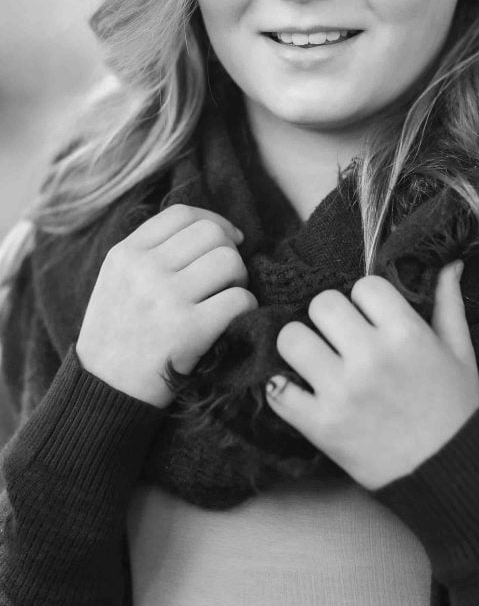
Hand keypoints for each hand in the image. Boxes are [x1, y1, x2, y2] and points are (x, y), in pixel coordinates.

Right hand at [76, 204, 255, 406]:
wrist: (103, 391)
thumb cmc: (118, 334)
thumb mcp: (118, 280)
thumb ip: (151, 252)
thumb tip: (213, 229)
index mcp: (125, 253)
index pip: (181, 214)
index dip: (214, 221)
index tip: (228, 239)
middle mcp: (144, 269)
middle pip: (211, 233)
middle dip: (230, 251)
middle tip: (227, 276)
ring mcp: (166, 298)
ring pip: (229, 261)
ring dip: (239, 278)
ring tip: (227, 296)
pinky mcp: (188, 330)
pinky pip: (239, 299)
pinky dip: (246, 307)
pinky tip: (232, 319)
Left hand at [265, 262, 478, 489]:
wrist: (448, 475)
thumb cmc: (455, 409)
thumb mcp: (460, 353)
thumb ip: (449, 304)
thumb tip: (448, 263)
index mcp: (406, 334)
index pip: (365, 285)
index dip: (366, 299)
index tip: (371, 318)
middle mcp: (370, 357)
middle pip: (323, 304)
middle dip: (330, 316)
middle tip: (341, 337)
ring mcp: (341, 391)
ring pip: (291, 338)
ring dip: (302, 346)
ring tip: (317, 359)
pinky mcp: (320, 425)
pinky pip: (278, 389)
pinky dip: (282, 387)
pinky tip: (299, 389)